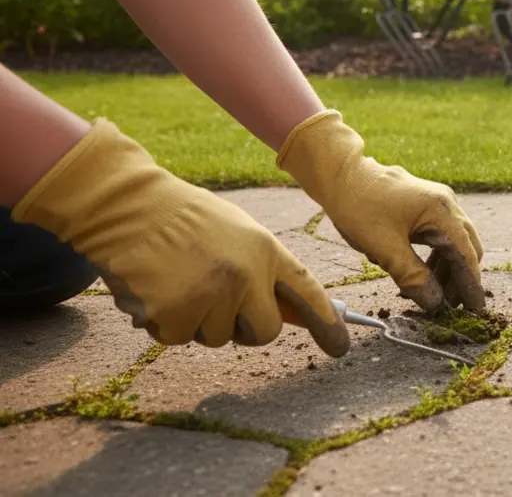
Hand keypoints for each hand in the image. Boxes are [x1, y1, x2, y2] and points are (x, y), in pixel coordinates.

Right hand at [13, 120, 349, 355]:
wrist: (128, 208)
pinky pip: (178, 338)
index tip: (340, 346)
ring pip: (216, 337)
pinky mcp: (175, 316)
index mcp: (266, 251)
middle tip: (216, 300)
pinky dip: (164, 323)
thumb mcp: (238, 233)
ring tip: (178, 279)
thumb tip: (288, 315)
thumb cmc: (183, 219)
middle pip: (263, 333)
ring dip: (197, 320)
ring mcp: (211, 298)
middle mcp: (245, 277)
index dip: (326, 323)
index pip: (306, 293)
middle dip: (244, 328)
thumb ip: (262, 270)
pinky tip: (156, 289)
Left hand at [276, 111, 484, 311]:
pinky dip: (437, 256)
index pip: (466, 254)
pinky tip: (423, 271)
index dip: (471, 283)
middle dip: (462, 277)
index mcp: (441, 211)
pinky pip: (440, 234)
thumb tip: (435, 302)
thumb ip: (412, 277)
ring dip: (448, 268)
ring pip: (454, 241)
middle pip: (467, 246)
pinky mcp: (426, 205)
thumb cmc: (360, 207)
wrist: (340, 174)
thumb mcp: (384, 248)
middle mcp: (446, 203)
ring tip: (436, 293)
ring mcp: (437, 202)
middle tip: (453, 306)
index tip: (476, 308)